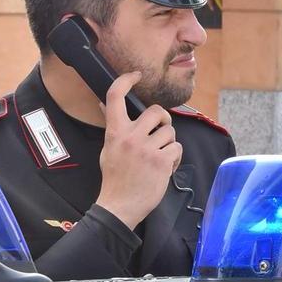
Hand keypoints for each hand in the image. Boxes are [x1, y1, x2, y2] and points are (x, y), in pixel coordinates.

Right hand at [96, 71, 181, 229]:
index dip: (126, 79)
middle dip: (163, 119)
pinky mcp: (162, 162)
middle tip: (160, 130)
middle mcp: (131, 137)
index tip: (136, 75)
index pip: (116, 96)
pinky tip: (165, 167)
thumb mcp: (108, 148)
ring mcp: (147, 149)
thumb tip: (104, 104)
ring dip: (168, 142)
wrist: (120, 205)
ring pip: (170, 132)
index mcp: (115, 132)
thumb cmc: (114, 177)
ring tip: (160, 155)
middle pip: (156, 111)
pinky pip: (177, 148)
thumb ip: (112, 126)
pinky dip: (174, 157)